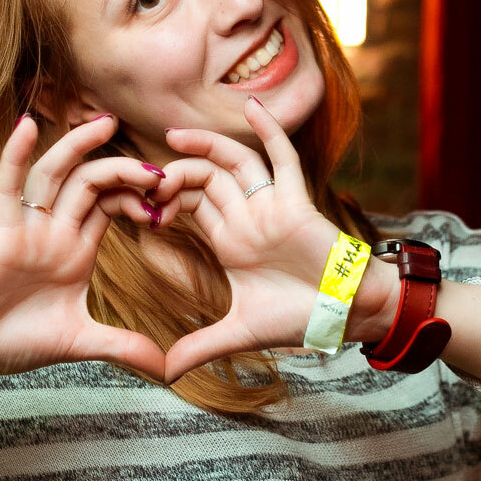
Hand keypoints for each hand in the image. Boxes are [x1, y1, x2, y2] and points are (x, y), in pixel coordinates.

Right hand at [0, 112, 169, 381]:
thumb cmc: (15, 341)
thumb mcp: (81, 342)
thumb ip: (123, 347)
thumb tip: (167, 369)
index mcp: (76, 249)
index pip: (112, 205)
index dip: (140, 197)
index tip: (171, 200)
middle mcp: (53, 231)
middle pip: (90, 183)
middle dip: (124, 171)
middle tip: (159, 169)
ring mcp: (25, 229)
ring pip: (54, 175)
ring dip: (78, 147)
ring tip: (106, 124)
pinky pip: (5, 188)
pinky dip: (14, 156)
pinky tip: (28, 126)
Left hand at [149, 95, 387, 381]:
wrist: (348, 315)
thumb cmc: (301, 317)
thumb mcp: (240, 332)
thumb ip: (200, 347)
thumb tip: (162, 373)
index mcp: (231, 241)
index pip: (189, 206)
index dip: (161, 201)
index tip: (133, 206)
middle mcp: (248, 217)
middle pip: (205, 179)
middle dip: (174, 176)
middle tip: (144, 180)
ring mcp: (272, 206)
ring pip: (234, 163)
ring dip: (205, 147)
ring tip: (172, 137)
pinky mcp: (298, 203)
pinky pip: (283, 159)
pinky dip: (270, 131)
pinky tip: (250, 106)